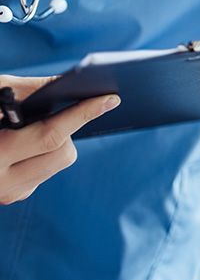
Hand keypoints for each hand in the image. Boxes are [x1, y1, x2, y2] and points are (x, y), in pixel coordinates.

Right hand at [0, 75, 119, 204]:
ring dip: (52, 143)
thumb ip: (24, 92)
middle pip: (64, 154)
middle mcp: (2, 182)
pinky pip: (44, 170)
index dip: (82, 114)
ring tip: (21, 131)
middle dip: (64, 130)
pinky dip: (39, 153)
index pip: (51, 135)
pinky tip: (17, 144)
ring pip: (58, 163)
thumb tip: (69, 83)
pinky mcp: (12, 197)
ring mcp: (7, 194)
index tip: (109, 99)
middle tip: (46, 115)